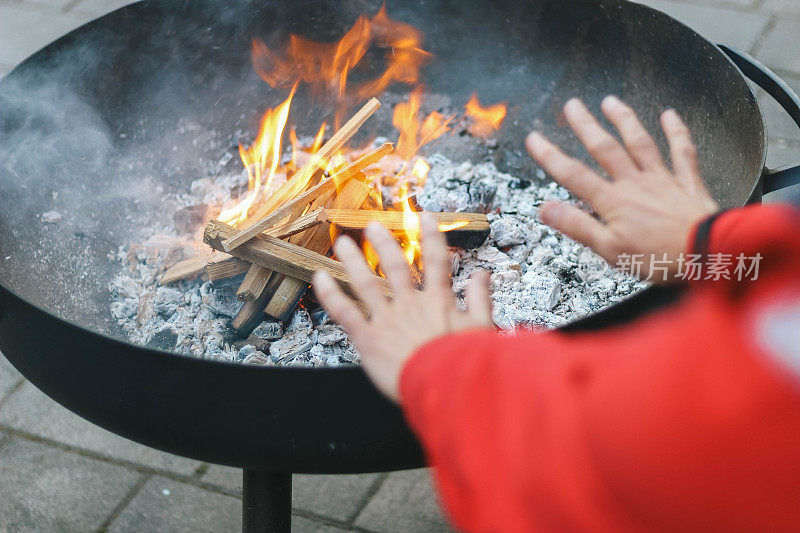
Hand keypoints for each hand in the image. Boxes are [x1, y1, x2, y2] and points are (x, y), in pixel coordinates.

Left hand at [313, 214, 493, 401]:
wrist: (445, 387)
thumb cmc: (466, 362)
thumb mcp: (482, 327)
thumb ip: (479, 297)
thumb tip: (483, 274)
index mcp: (438, 301)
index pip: (436, 261)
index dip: (431, 237)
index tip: (423, 217)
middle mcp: (410, 304)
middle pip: (395, 266)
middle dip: (383, 244)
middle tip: (372, 226)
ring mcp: (387, 320)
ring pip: (366, 283)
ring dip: (353, 260)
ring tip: (342, 243)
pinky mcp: (368, 339)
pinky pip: (345, 312)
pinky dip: (331, 294)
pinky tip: (320, 278)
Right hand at [526, 96, 718, 281]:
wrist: (708, 253)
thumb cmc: (659, 258)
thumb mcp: (609, 250)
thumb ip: (577, 226)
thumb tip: (546, 209)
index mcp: (613, 202)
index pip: (574, 175)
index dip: (551, 156)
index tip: (534, 139)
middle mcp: (635, 183)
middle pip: (605, 149)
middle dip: (586, 125)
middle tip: (572, 105)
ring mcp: (662, 179)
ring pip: (639, 143)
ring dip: (624, 120)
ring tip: (610, 101)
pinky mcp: (688, 182)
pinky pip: (682, 151)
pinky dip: (676, 131)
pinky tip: (669, 115)